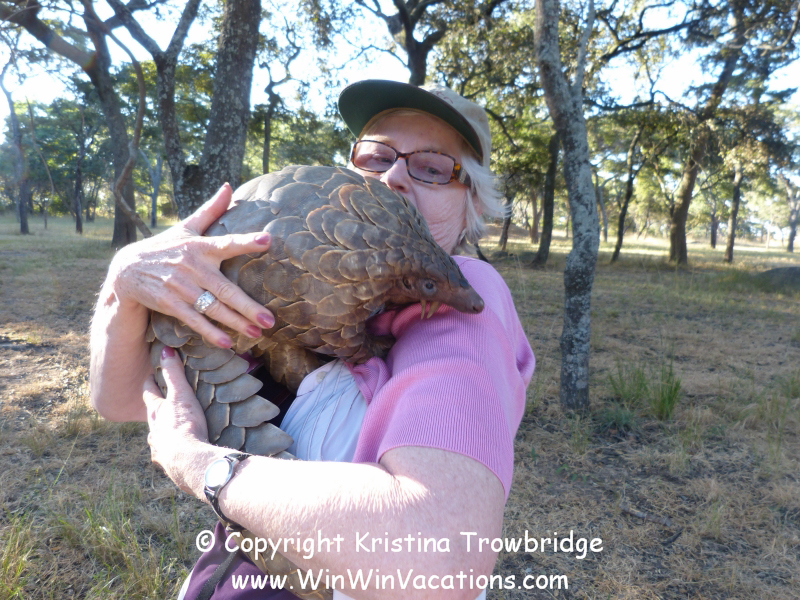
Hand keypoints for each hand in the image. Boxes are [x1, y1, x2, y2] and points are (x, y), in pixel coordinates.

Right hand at [107, 183, 274, 347]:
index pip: (227, 242)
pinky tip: (227, 343)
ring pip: (212, 307)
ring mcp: (179, 286)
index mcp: (200, 246)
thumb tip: (228, 186)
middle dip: (248, 306)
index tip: (267, 240)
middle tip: (271, 319)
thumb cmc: (165, 248)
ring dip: (235, 322)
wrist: (126, 270)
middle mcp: (191, 266)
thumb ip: (210, 211)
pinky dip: (209, 332)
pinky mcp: (169, 303)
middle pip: (225, 289)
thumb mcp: (186, 228)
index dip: (246, 241)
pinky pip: (193, 319)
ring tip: (257, 333)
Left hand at [142, 346, 219, 496]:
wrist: (189, 462)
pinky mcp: (168, 464)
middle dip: (156, 409)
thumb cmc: (185, 426)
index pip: (150, 393)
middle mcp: (154, 430)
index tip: (152, 376)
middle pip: (151, 416)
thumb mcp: (182, 395)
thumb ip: (174, 374)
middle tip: (162, 404)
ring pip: (157, 437)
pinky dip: (170, 451)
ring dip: (162, 432)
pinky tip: (176, 454)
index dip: (151, 383)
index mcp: (156, 412)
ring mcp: (159, 448)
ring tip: (171, 431)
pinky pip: (167, 455)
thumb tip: (166, 350)